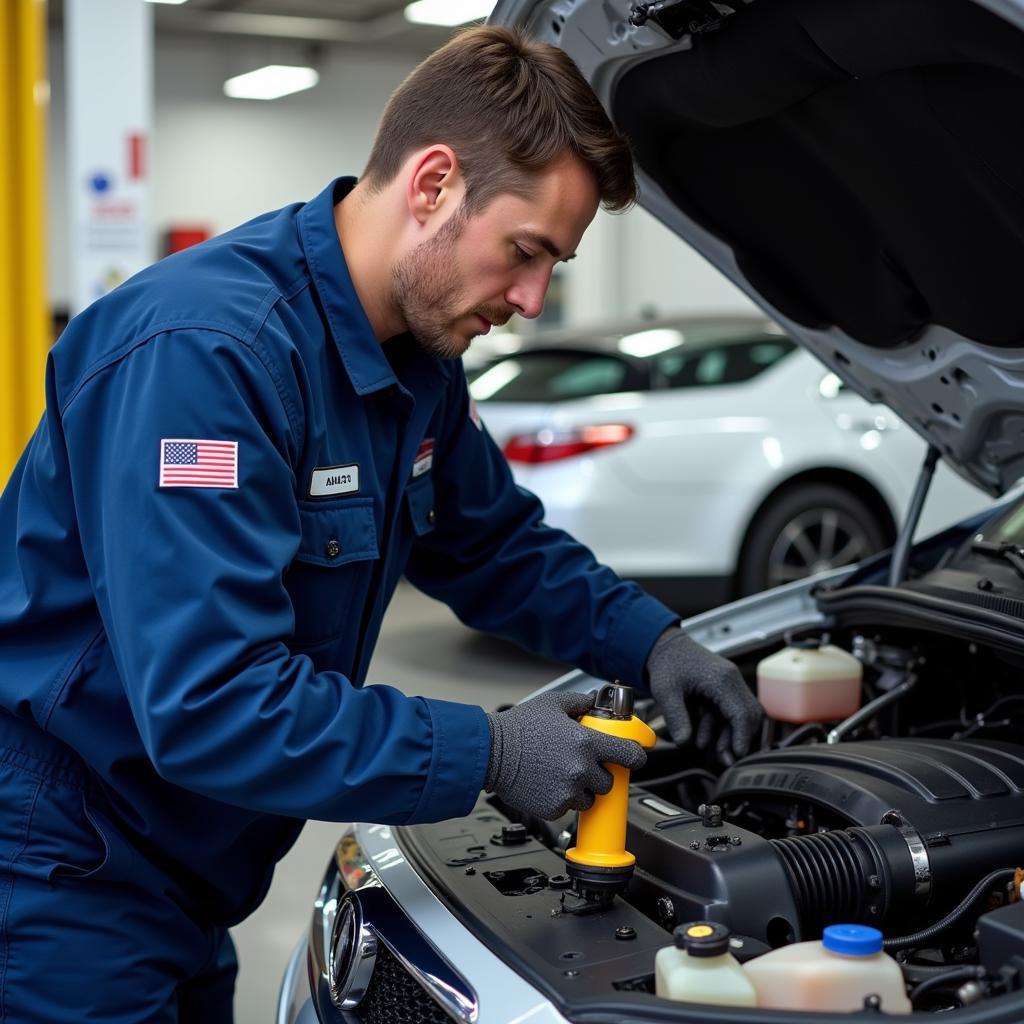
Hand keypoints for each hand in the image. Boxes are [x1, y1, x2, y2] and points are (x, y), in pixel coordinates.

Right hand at [484, 690, 647, 819]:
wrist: (490, 753)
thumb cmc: (517, 728)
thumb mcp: (551, 703)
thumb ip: (579, 702)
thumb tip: (594, 701)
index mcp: (586, 742)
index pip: (630, 754)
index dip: (636, 756)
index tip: (635, 756)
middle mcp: (581, 769)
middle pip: (609, 781)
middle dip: (599, 773)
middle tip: (580, 764)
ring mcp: (568, 792)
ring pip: (590, 798)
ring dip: (582, 789)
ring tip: (560, 774)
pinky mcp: (554, 809)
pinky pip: (569, 808)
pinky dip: (563, 799)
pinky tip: (548, 783)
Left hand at [646, 629, 762, 761]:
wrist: (664, 645)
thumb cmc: (667, 662)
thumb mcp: (665, 691)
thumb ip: (676, 717)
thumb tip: (684, 742)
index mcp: (722, 679)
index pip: (743, 713)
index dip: (741, 737)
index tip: (736, 755)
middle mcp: (732, 679)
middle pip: (749, 715)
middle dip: (738, 739)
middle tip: (725, 759)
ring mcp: (730, 683)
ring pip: (742, 715)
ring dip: (728, 735)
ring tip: (711, 752)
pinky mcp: (725, 688)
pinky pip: (730, 711)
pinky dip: (720, 727)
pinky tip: (704, 738)